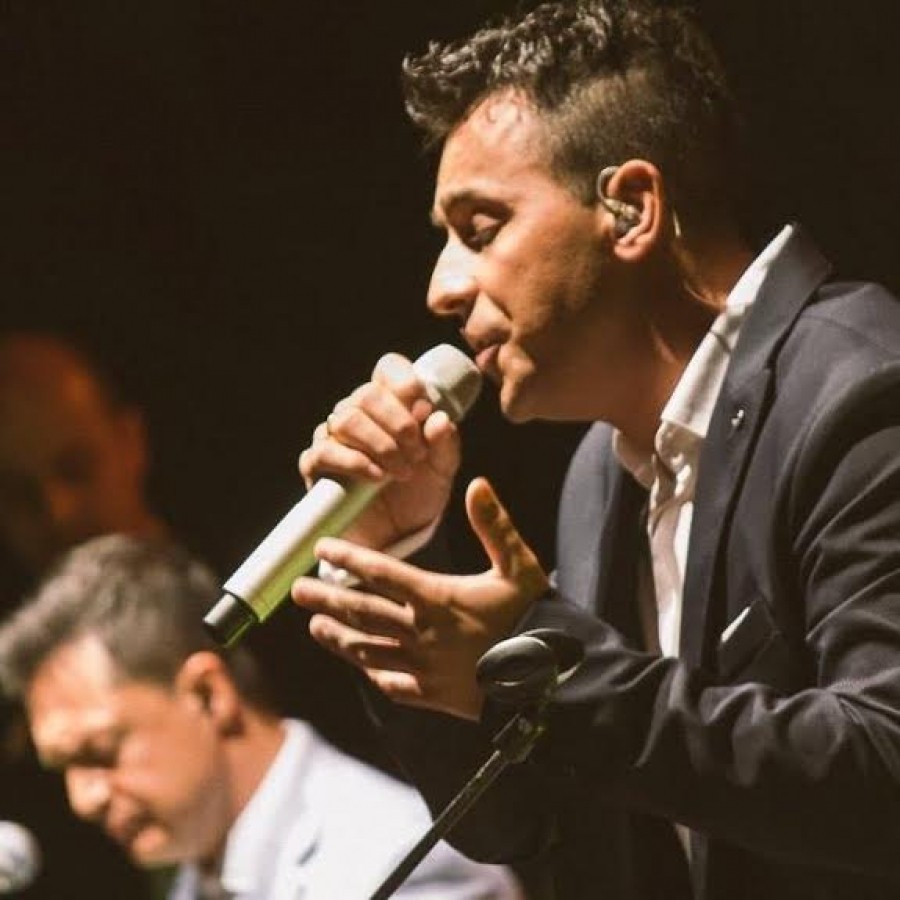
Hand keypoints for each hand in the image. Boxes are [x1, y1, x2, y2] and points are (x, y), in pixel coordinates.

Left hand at [291, 477, 549, 719]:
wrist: (548, 680)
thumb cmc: (532, 617)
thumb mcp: (519, 566)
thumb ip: (494, 525)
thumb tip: (477, 483)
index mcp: (438, 598)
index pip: (382, 573)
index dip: (349, 558)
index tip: (323, 547)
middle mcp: (422, 632)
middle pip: (362, 612)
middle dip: (327, 598)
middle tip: (297, 589)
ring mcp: (423, 667)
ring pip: (368, 649)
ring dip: (338, 636)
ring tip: (315, 625)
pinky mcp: (432, 694)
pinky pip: (392, 683)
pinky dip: (372, 671)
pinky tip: (360, 665)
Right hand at [298, 352, 460, 550]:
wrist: (395, 534)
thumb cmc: (418, 492)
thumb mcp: (443, 470)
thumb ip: (445, 444)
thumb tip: (438, 419)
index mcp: (391, 403)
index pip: (388, 368)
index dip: (403, 381)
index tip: (422, 407)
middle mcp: (359, 413)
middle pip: (367, 394)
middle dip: (397, 422)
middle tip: (417, 453)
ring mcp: (333, 437)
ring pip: (346, 419)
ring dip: (379, 445)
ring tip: (401, 471)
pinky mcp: (316, 465)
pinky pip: (324, 452)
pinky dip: (354, 462)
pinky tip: (376, 477)